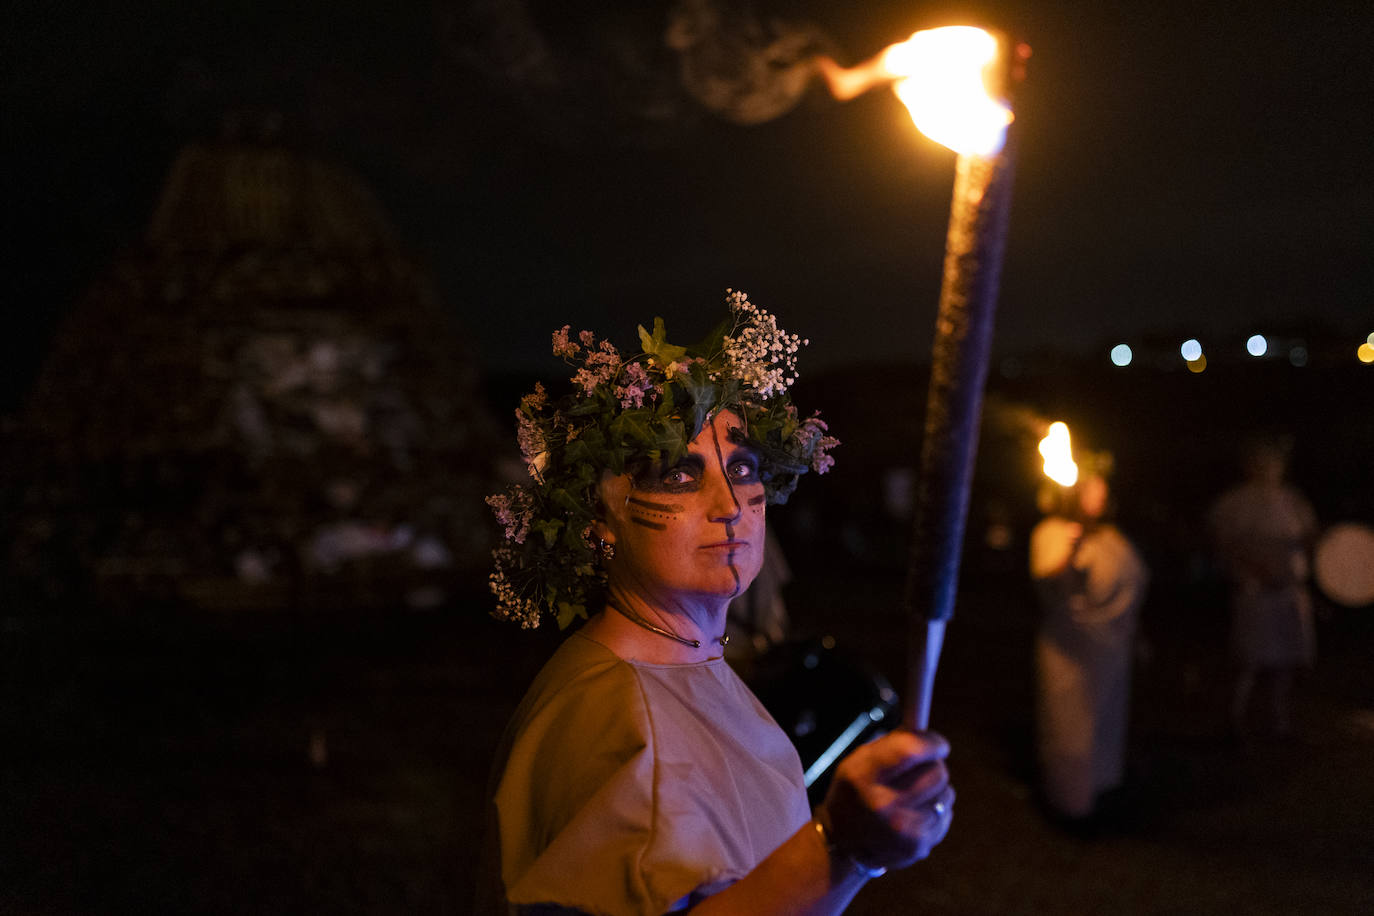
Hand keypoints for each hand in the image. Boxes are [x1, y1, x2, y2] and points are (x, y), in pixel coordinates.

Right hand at [816, 729, 954, 872]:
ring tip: (914, 795)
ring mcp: (901, 829)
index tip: (939, 745)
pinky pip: (946, 814)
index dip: (931, 743)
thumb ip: (892, 743)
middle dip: (934, 766)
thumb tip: (926, 731)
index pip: (909, 750)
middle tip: (922, 769)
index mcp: (862, 775)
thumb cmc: (855, 791)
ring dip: (936, 790)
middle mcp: (881, 804)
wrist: (840, 843)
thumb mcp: (859, 761)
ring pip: (946, 793)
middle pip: (936, 773)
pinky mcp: (917, 846)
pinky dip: (936, 810)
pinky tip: (915, 814)